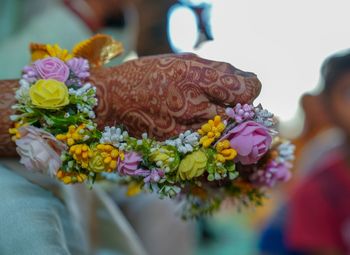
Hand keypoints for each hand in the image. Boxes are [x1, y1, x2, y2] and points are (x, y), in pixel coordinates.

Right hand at [90, 53, 261, 138]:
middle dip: (244, 114)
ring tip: (221, 128)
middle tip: (232, 109)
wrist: (112, 103)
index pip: (248, 89)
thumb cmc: (148, 77)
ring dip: (233, 135)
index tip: (240, 88)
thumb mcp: (182, 61)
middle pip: (243, 118)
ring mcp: (186, 135)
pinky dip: (218, 153)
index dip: (248, 87)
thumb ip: (218, 70)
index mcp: (195, 79)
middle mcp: (193, 108)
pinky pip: (213, 161)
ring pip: (232, 142)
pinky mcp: (177, 153)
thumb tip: (248, 81)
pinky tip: (210, 144)